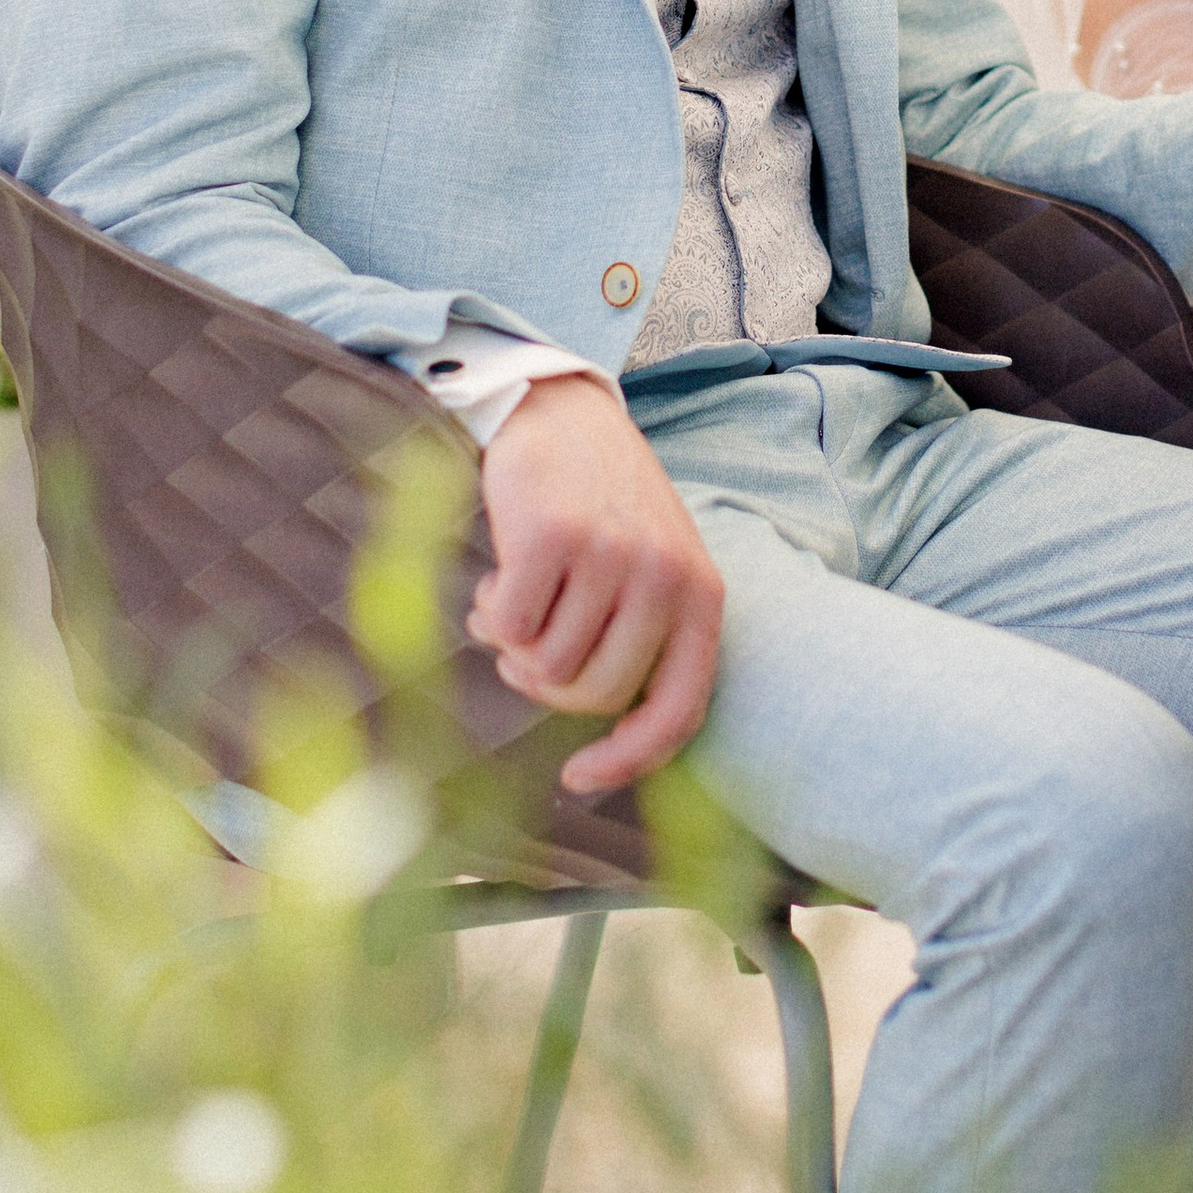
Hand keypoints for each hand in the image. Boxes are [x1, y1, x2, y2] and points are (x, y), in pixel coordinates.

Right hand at [466, 376, 723, 797]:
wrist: (561, 414)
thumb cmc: (604, 509)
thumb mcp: (654, 571)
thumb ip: (648, 643)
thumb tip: (616, 742)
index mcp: (702, 595)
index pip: (678, 710)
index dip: (628, 760)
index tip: (578, 778)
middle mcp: (664, 576)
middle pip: (594, 695)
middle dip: (549, 684)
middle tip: (528, 646)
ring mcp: (609, 554)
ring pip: (546, 666)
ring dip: (516, 644)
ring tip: (519, 594)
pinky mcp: (551, 536)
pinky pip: (507, 628)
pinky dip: (491, 614)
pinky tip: (497, 576)